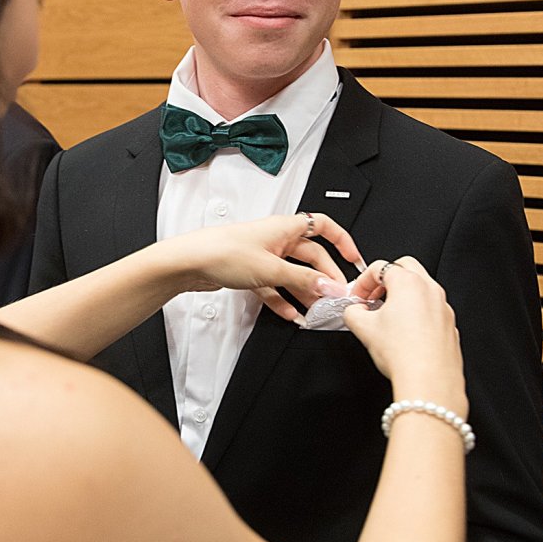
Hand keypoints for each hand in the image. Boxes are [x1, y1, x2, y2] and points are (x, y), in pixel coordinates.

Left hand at [159, 212, 364, 325]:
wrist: (188, 262)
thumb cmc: (223, 252)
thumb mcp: (271, 269)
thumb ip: (303, 280)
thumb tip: (330, 286)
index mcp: (285, 227)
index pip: (323, 226)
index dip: (342, 241)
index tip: (354, 260)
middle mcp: (276, 239)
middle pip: (310, 257)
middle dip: (324, 278)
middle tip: (334, 297)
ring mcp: (263, 256)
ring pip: (293, 275)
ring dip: (305, 293)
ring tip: (316, 311)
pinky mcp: (250, 272)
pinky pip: (275, 287)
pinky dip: (284, 300)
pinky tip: (292, 315)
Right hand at [342, 257, 466, 416]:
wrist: (429, 381)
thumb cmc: (403, 354)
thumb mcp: (363, 329)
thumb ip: (352, 312)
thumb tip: (354, 311)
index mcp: (409, 283)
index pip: (380, 267)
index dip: (362, 281)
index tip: (357, 297)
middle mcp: (430, 290)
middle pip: (406, 268)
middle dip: (386, 279)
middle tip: (373, 297)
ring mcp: (443, 307)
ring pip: (421, 288)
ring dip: (402, 295)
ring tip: (387, 316)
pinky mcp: (450, 325)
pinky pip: (431, 309)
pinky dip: (417, 312)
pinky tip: (405, 332)